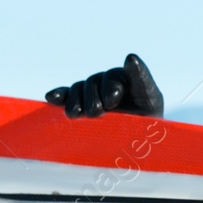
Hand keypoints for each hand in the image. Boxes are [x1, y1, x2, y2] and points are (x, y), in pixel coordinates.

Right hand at [46, 54, 164, 118]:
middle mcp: (111, 83)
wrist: (133, 145)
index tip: (118, 88)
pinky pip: (67, 94)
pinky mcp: (80, 102)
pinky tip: (52, 97)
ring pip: (80, 88)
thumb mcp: (150, 105)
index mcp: (131, 81)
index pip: (121, 76)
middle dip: (94, 97)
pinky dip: (60, 95)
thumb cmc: (148, 125)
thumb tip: (130, 57)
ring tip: (77, 115)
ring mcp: (94, 92)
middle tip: (97, 113)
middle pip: (96, 81)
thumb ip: (142, 82)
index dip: (115, 83)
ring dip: (76, 100)